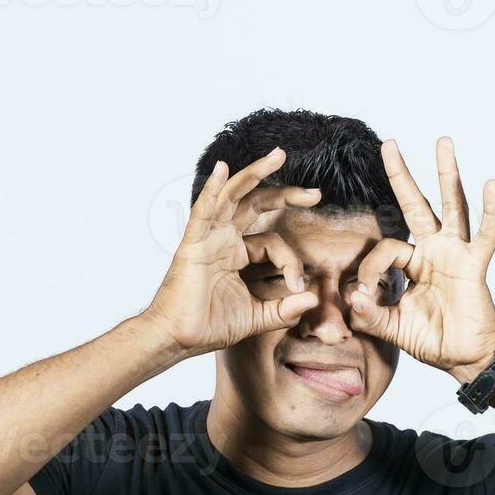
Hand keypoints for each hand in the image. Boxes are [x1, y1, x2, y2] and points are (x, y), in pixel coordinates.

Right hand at [141, 148, 322, 358]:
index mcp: (238, 254)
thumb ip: (285, 309)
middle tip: (315, 194)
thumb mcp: (257, 317)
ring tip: (278, 155)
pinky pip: (204, 210)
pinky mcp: (194, 243)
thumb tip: (313, 298)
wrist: (179, 339)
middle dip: (286, 194)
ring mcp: (209, 237)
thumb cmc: (209, 326)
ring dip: (255, 173)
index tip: (299, 285)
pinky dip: (212, 189)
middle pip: (257, 204)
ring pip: (234, 196)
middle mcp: (224, 239)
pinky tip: (223, 169)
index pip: (274, 243)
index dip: (292, 262)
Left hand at [349, 138, 494, 383]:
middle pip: (416, 205)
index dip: (370, 269)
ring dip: (446, 174)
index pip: (385, 249)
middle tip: (389, 144)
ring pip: (451, 206)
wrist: (465, 359)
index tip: (364, 295)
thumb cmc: (432, 341)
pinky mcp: (475, 266)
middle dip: (402, 176)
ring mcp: (456, 254)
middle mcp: (433, 251)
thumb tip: (351, 298)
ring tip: (443, 142)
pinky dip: (490, 212)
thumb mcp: (393, 328)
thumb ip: (371, 315)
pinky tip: (490, 185)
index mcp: (412, 264)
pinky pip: (485, 235)